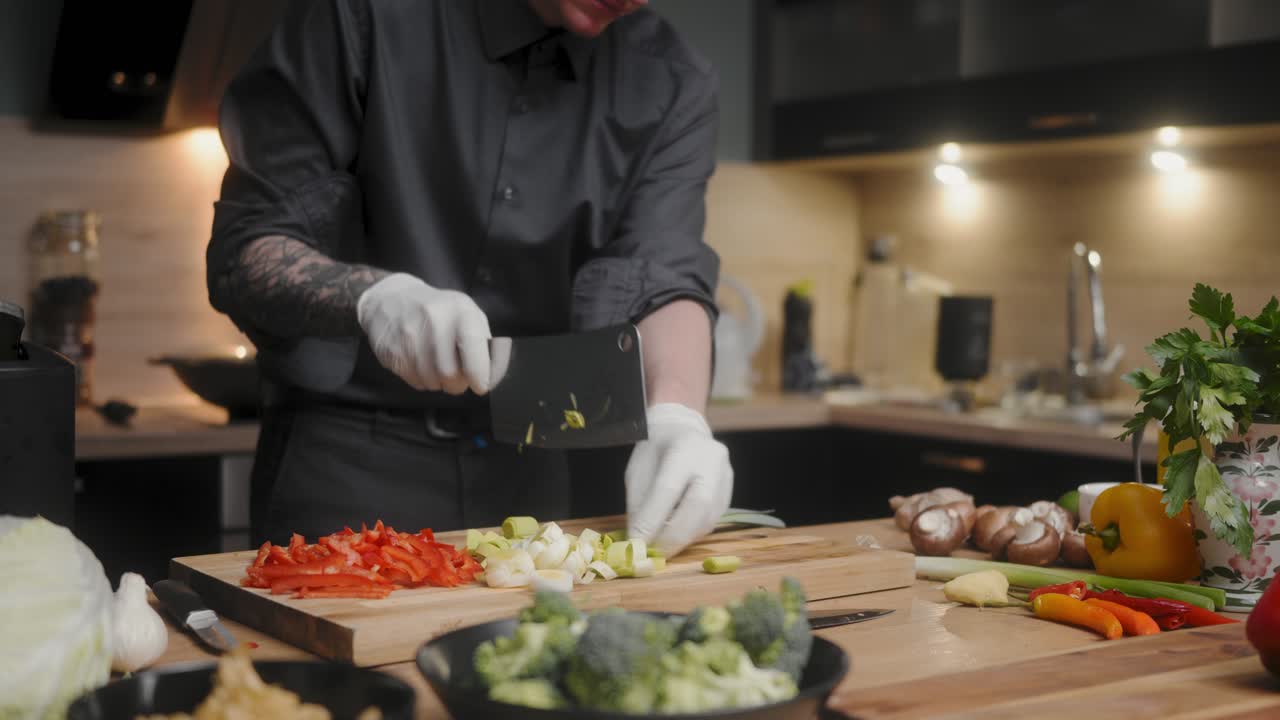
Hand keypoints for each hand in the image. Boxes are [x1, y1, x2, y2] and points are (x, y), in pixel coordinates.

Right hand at [356, 273, 491, 394]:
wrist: (390, 299)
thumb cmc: (440, 311)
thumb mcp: (467, 315)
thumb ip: (485, 343)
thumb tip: (491, 377)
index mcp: (461, 311)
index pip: (474, 348)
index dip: (480, 374)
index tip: (481, 385)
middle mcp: (435, 321)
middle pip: (451, 373)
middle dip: (458, 384)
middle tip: (458, 379)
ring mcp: (410, 335)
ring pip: (432, 381)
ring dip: (440, 383)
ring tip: (437, 368)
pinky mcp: (391, 351)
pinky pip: (414, 381)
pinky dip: (422, 381)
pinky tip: (421, 365)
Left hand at [626, 403, 732, 555]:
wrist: (682, 431)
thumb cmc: (655, 450)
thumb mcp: (638, 469)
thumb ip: (639, 503)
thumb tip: (639, 540)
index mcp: (684, 447)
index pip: (668, 489)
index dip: (652, 521)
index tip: (636, 544)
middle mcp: (711, 460)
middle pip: (698, 505)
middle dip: (673, 536)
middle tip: (653, 555)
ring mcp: (725, 476)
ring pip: (707, 518)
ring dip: (682, 539)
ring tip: (661, 547)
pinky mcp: (729, 492)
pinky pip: (711, 520)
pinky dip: (691, 533)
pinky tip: (676, 536)